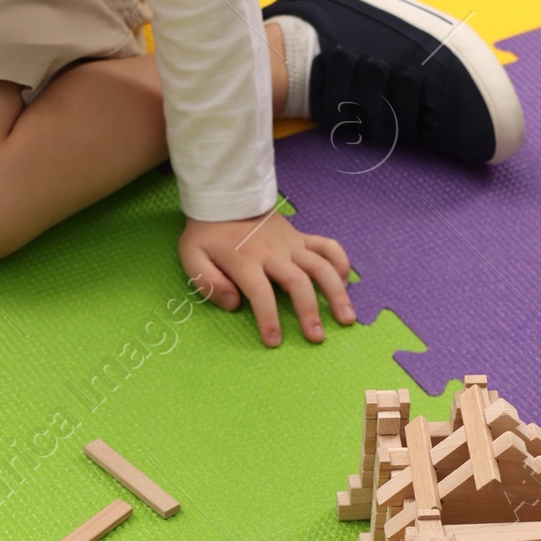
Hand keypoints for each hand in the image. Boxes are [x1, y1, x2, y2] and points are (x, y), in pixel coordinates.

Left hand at [179, 208, 354, 346]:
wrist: (224, 198)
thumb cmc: (208, 233)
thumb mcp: (193, 257)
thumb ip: (209, 283)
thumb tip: (234, 304)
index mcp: (245, 261)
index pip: (261, 294)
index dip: (268, 319)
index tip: (275, 341)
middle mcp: (273, 253)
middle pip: (298, 282)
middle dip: (309, 311)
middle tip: (317, 337)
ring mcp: (291, 244)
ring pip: (320, 266)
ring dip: (336, 292)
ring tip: (346, 316)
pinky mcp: (300, 237)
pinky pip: (327, 246)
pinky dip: (340, 262)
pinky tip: (345, 281)